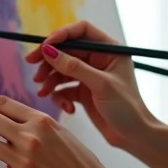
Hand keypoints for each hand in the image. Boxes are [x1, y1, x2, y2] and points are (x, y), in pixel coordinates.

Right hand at [25, 21, 156, 150]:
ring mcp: (90, 75)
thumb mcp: (100, 84)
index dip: (61, 35)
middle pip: (66, 50)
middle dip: (49, 60)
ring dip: (51, 80)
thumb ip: (74, 67)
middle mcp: (98, 58)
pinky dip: (60, 95)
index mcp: (109, 49)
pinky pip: (64, 87)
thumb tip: (48, 50)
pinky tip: (68, 108)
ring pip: (61, 69)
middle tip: (33, 68)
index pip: (81, 31)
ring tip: (44, 92)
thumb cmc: (126, 107)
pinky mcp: (83, 91)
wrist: (134, 136)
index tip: (44, 47)